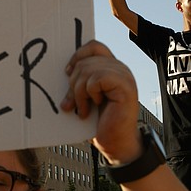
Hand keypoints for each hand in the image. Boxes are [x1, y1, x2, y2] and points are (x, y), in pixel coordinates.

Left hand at [60, 40, 139, 163]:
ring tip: (82, 109)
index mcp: (112, 68)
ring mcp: (124, 77)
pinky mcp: (125, 87)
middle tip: (71, 103)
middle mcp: (120, 69)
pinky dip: (89, 95)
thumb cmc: (100, 122)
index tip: (67, 73)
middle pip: (86, 60)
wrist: (116, 144)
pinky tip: (92, 108)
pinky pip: (97, 79)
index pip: (93, 46)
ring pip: (89, 70)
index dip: (77, 56)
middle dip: (73, 82)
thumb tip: (65, 71)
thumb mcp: (86, 96)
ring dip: (79, 92)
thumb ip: (81, 81)